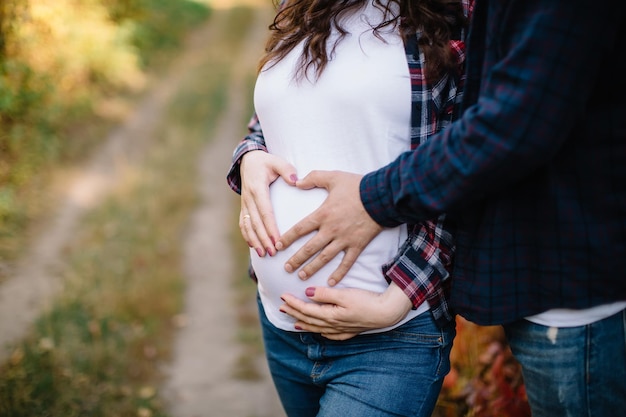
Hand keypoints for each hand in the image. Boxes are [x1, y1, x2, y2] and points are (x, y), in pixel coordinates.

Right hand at [240, 150, 296, 256]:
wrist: (248, 160)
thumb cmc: (266, 162)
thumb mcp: (276, 161)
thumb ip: (286, 169)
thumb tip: (295, 180)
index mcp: (257, 188)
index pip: (265, 212)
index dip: (270, 227)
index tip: (278, 240)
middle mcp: (249, 198)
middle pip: (256, 222)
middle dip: (264, 239)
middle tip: (273, 253)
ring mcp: (244, 203)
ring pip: (248, 225)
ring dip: (255, 241)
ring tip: (263, 254)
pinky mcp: (244, 206)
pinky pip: (243, 223)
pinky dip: (247, 235)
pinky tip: (253, 246)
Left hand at [276, 170, 382, 284]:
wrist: (382, 196)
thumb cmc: (357, 186)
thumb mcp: (333, 176)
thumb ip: (313, 178)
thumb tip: (296, 182)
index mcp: (323, 214)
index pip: (300, 229)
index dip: (287, 238)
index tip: (278, 246)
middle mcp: (331, 230)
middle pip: (309, 248)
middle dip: (296, 259)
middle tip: (286, 268)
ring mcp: (344, 239)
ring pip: (324, 258)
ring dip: (312, 268)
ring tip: (301, 276)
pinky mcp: (357, 245)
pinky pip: (347, 262)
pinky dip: (339, 273)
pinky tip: (331, 282)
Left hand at [279, 283, 412, 339]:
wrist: (386, 313)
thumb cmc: (366, 301)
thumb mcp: (345, 294)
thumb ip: (325, 294)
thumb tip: (307, 293)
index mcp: (330, 315)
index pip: (306, 310)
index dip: (293, 303)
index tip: (282, 296)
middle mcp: (333, 325)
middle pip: (309, 320)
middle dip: (294, 313)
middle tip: (281, 307)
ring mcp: (341, 330)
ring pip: (317, 328)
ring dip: (304, 324)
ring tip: (293, 321)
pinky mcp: (350, 331)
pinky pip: (330, 335)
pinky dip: (321, 333)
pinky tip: (319, 332)